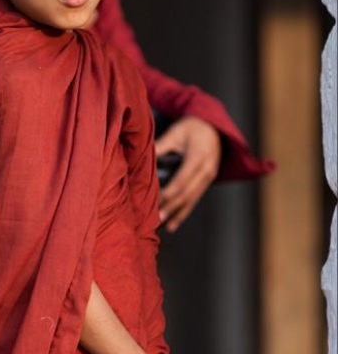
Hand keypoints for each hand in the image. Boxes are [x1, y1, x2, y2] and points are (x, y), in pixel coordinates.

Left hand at [154, 116, 220, 231]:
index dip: (168, 193)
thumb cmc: (191, 128)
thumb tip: (140, 156)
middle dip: (171, 207)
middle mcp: (206, 170)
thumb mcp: (176, 132)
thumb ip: (160, 146)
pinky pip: (194, 200)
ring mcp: (208, 178)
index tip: (154, 201)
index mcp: (198, 157)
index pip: (181, 180)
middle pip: (187, 193)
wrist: (213, 127)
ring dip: (176, 214)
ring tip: (163, 226)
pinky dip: (183, 213)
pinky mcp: (206, 183)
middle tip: (156, 218)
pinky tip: (173, 225)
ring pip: (191, 200)